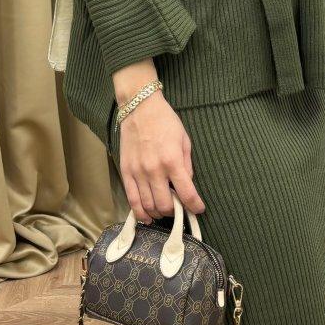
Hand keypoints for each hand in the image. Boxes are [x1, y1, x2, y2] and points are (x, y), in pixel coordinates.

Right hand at [117, 91, 205, 223]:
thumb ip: (187, 165)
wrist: (139, 108)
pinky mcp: (126, 172)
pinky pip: (132, 199)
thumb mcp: (184, 140)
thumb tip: (187, 185)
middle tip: (179, 209)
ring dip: (158, 213)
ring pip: (148, 205)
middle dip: (175, 211)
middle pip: (165, 205)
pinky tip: (147, 217)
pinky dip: (139, 212)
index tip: (198, 209)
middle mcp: (155, 170)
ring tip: (164, 212)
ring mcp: (138, 172)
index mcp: (172, 161)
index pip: (186, 193)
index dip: (195, 206)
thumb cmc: (165, 121)